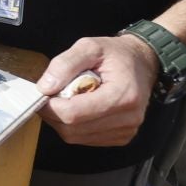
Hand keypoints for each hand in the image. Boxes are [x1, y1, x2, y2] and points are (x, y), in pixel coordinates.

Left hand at [36, 34, 160, 146]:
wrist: (142, 64)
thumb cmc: (117, 55)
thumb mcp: (89, 47)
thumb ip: (65, 64)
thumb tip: (44, 87)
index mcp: (123, 95)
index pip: (73, 114)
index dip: (50, 106)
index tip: (43, 92)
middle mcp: (128, 119)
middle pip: (72, 129)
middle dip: (54, 113)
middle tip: (52, 94)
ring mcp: (126, 131)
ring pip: (75, 137)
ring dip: (62, 121)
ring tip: (67, 98)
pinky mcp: (121, 137)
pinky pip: (85, 139)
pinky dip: (74, 126)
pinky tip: (79, 108)